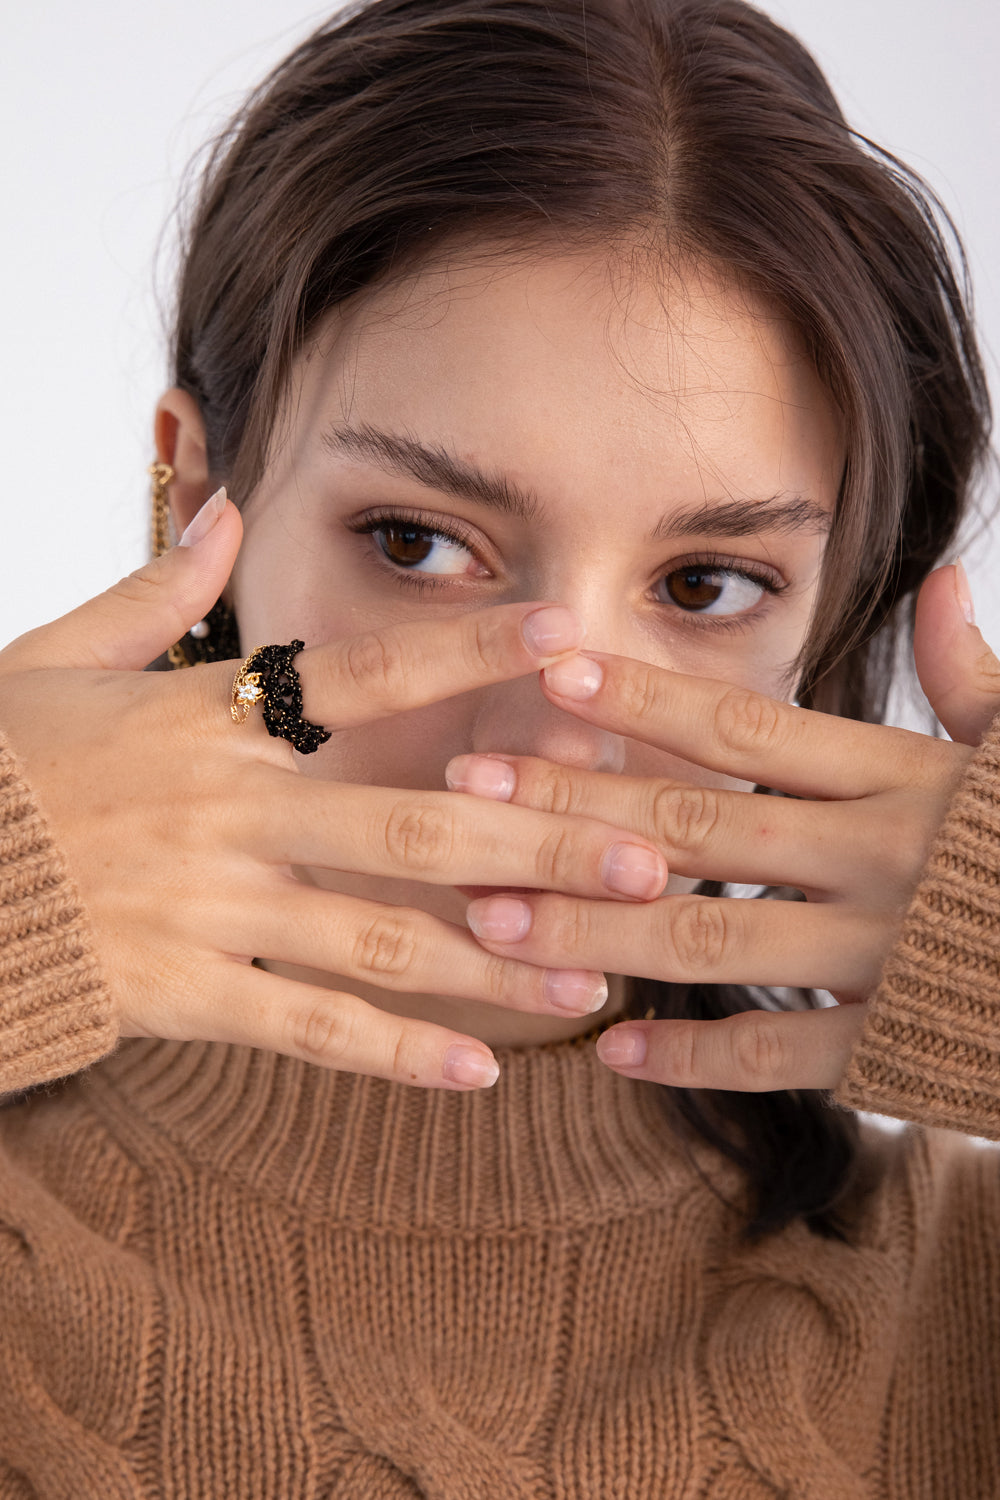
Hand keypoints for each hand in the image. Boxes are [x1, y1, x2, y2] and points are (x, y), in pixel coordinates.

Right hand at [0, 493, 666, 1089]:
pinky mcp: (179, 995)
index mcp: (205, 717)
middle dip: (541, 842)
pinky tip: (482, 1074)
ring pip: (381, 941)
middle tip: (649, 857)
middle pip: (413, 825)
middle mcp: (225, 811)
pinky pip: (308, 1030)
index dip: (469, 649)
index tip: (567, 634)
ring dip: (499, 962)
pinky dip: (397, 1055)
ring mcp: (206, 908)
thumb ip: (155, 591)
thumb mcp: (54, 656)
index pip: (363, 673)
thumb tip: (227, 511)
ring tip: (594, 974)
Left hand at [450, 563, 999, 1091]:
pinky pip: (782, 1054)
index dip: (647, 697)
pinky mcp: (899, 1048)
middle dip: (577, 803)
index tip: (552, 671)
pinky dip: (697, 1055)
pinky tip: (611, 1050)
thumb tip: (941, 579)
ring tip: (497, 922)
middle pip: (699, 825)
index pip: (749, 729)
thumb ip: (982, 676)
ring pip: (712, 940)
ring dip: (597, 929)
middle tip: (471, 787)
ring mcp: (885, 958)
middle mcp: (880, 860)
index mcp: (905, 778)